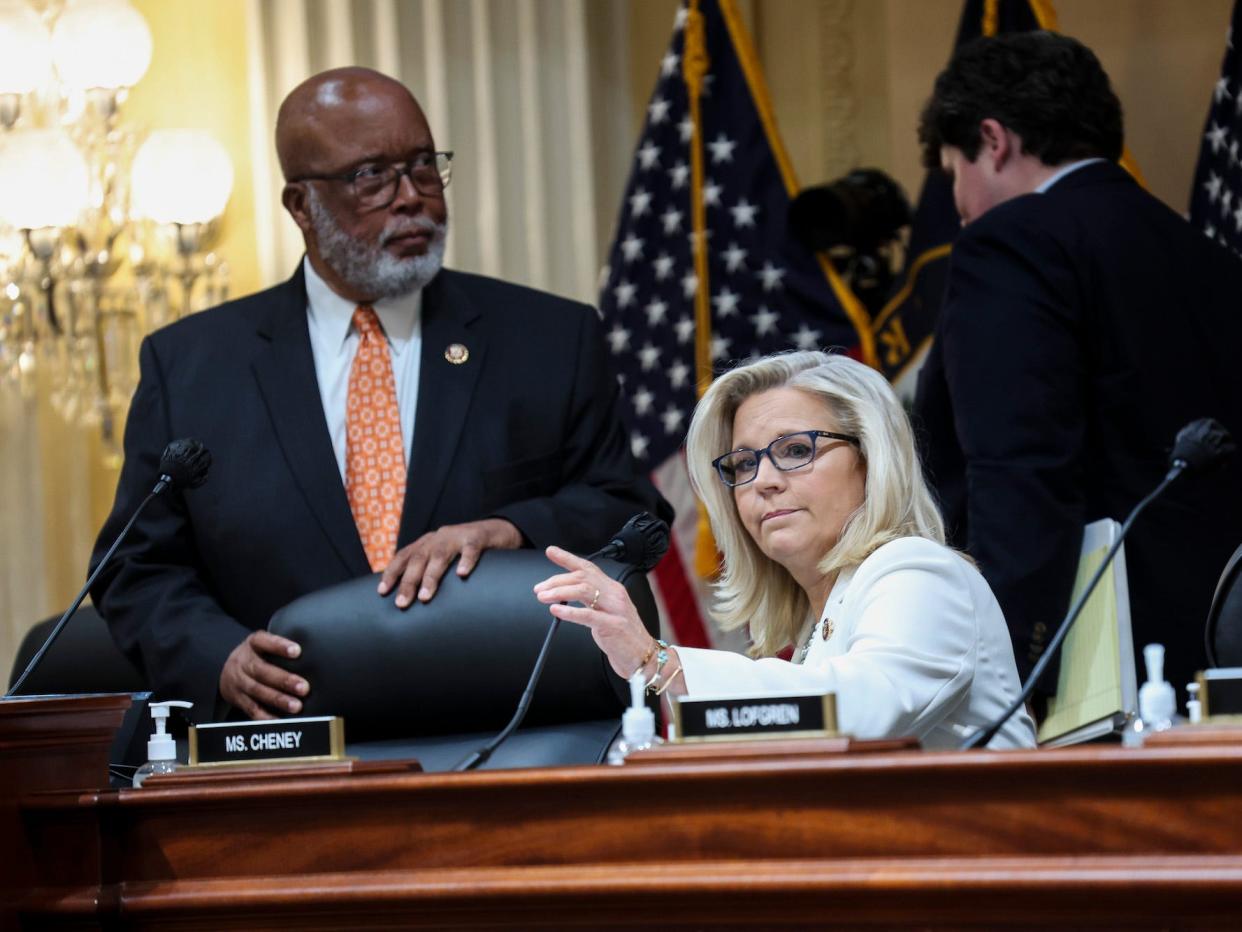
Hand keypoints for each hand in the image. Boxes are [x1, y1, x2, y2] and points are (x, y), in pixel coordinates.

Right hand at [219, 631, 308, 719]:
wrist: (224, 669)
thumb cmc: (257, 655)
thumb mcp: (264, 644)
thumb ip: (281, 646)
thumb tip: (312, 652)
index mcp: (252, 644)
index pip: (264, 641)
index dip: (279, 646)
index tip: (297, 651)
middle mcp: (243, 662)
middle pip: (262, 671)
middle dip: (284, 680)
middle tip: (304, 688)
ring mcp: (238, 681)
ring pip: (257, 691)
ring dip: (278, 700)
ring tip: (297, 706)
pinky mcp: (237, 699)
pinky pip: (251, 709)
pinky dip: (266, 716)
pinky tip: (281, 720)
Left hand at [378, 518, 522, 607]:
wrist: (499, 531)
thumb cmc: (468, 552)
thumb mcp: (445, 558)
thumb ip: (430, 571)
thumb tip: (412, 599)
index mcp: (428, 542)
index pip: (404, 556)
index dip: (392, 573)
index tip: (382, 592)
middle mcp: (439, 538)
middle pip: (418, 558)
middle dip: (408, 581)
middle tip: (401, 603)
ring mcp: (458, 536)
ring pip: (440, 555)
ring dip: (431, 576)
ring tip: (425, 596)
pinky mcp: (479, 537)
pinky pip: (471, 549)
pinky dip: (466, 561)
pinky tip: (462, 574)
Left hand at [533, 545, 655, 678]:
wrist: (644, 657)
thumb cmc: (622, 637)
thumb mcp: (605, 613)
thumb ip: (590, 602)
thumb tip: (563, 595)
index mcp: (613, 589)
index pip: (589, 568)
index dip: (568, 558)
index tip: (551, 552)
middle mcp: (615, 595)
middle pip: (583, 577)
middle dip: (557, 580)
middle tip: (539, 589)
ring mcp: (616, 609)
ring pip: (584, 591)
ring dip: (559, 592)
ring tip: (543, 597)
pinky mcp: (613, 626)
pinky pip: (588, 615)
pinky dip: (569, 611)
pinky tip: (556, 610)